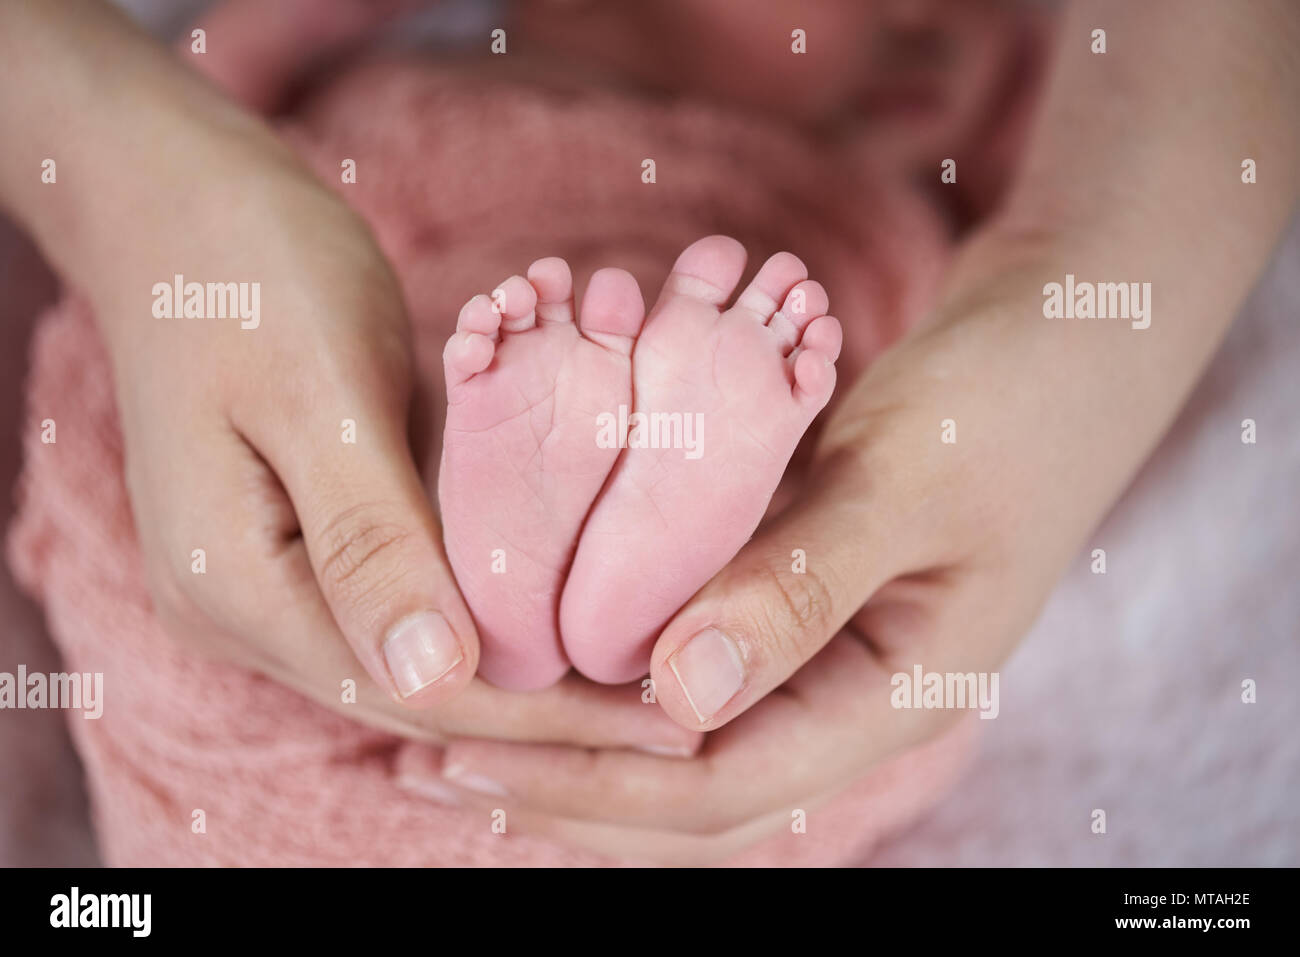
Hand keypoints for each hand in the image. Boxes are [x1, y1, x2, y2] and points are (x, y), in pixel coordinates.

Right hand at [85, 119, 700, 753]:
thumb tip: (433, 677)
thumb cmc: (252, 271)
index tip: (660, 727)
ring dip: (523, 659)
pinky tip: (563, 602)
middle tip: (674, 716)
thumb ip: (369, 539)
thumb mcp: (321, 396)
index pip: (410, 689)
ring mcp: (265, 577)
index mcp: (235, 583)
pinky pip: (404, 593)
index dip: (542, 717)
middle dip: (547, 704)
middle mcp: (242, 605)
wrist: (181, 202)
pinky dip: (484, 603)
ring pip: (416, 648)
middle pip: (416, 688)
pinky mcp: (299, 537)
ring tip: (639, 675)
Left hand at [392, 253, 1101, 860]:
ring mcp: (818, 642)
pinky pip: (690, 640)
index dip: (590, 788)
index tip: (471, 761)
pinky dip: (612, 649)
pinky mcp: (793, 587)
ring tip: (462, 714)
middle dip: (561, 779)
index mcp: (889, 697)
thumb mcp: (908, 485)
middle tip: (430, 753)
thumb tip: (676, 694)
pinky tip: (539, 629)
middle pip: (685, 777)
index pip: (719, 786)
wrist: (1059, 335)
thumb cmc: (1005, 401)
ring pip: (679, 719)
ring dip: (576, 724)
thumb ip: (801, 589)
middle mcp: (844, 689)